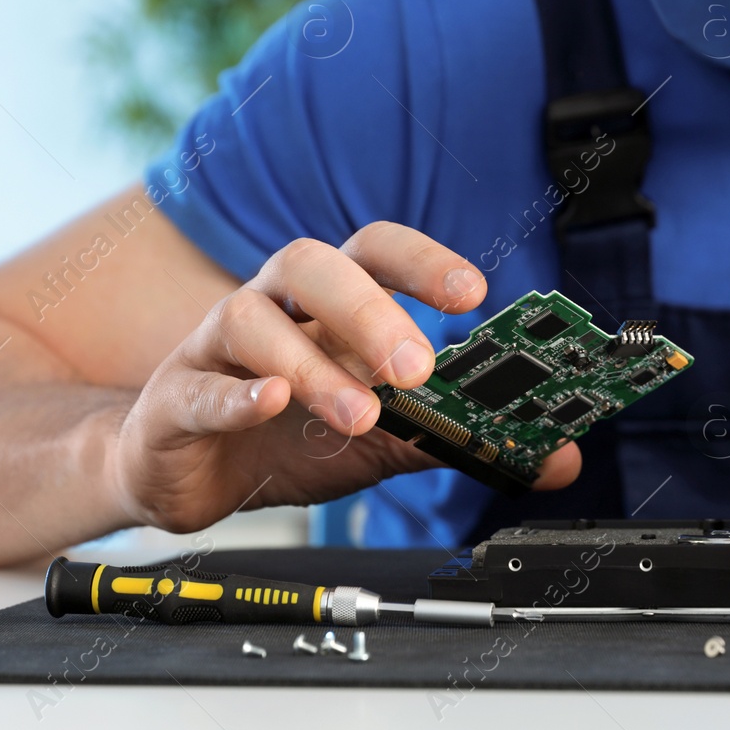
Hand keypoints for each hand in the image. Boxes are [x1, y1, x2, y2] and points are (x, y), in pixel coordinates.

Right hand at [108, 221, 581, 531]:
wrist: (187, 476)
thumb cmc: (285, 438)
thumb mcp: (384, 439)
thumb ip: (460, 438)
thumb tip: (556, 455)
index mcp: (326, 306)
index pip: (373, 253)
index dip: (421, 261)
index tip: (475, 292)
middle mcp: (271, 307)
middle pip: (313, 267)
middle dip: (370, 308)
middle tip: (418, 364)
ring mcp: (215, 351)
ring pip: (253, 321)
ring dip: (314, 366)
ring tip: (359, 414)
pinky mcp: (173, 403)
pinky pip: (200, 388)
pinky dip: (238, 396)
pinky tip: (273, 403)